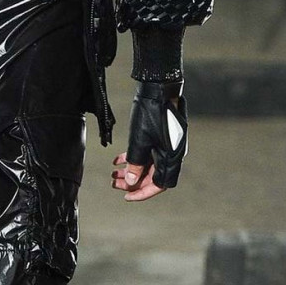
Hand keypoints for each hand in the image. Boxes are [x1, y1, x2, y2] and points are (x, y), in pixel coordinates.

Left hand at [112, 81, 187, 200]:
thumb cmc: (152, 113)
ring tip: (114, 173)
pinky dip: (133, 158)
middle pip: (153, 177)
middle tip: (115, 183)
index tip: (127, 196)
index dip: (143, 193)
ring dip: (131, 170)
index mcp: (171, 158)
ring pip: (148, 166)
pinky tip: (118, 159)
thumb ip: (136, 163)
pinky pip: (147, 153)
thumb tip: (131, 181)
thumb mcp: (139, 141)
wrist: (159, 88)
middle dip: (133, 182)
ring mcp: (166, 145)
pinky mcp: (160, 137)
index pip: (159, 185)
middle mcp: (172, 154)